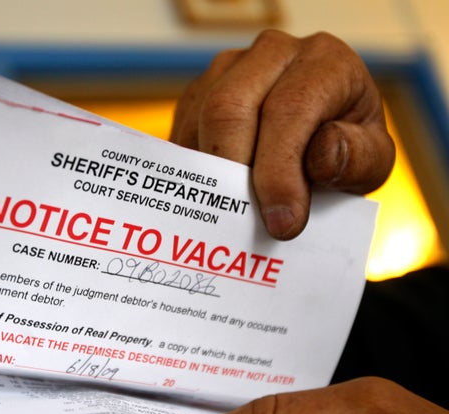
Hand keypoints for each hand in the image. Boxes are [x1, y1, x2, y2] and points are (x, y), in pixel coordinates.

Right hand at [170, 30, 394, 239]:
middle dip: (232, 171)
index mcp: (324, 62)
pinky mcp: (199, 91)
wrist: (319, 133)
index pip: (289, 109)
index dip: (279, 170)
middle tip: (242, 221)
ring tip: (230, 212)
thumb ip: (356, 159)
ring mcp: (229, 68)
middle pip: (229, 107)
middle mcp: (272, 53)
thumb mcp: (371, 160)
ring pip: (198, 119)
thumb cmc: (346, 147)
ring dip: (209, 174)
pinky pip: (181, 130)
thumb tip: (320, 158)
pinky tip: (214, 194)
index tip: (282, 223)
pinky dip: (193, 170)